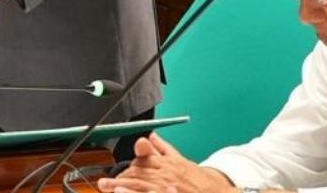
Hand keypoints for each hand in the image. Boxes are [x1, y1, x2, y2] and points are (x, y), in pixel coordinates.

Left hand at [97, 133, 235, 191]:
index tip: (113, 176)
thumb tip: (150, 138)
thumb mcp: (182, 162)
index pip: (143, 164)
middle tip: (106, 184)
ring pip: (146, 187)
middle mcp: (169, 175)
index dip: (126, 170)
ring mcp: (171, 188)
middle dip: (121, 180)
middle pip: (141, 176)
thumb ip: (164, 150)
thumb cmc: (200, 181)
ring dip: (130, 189)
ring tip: (115, 190)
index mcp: (169, 165)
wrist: (221, 191)